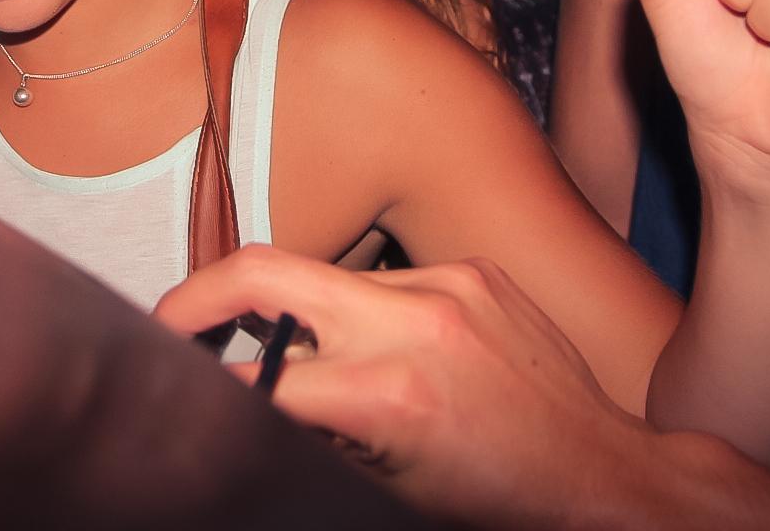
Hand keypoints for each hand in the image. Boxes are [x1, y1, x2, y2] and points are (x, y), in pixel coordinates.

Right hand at [154, 246, 662, 527]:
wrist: (601, 477)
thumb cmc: (494, 500)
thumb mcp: (384, 483)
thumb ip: (311, 432)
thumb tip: (245, 397)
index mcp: (387, 391)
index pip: (256, 376)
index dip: (202, 383)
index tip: (173, 381)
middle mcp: (413, 321)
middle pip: (263, 269)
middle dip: (198, 293)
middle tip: (167, 321)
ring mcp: (445, 284)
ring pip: (325, 275)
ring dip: (295, 309)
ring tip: (290, 350)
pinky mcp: (471, 270)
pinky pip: (386, 279)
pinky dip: (366, 312)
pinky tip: (385, 350)